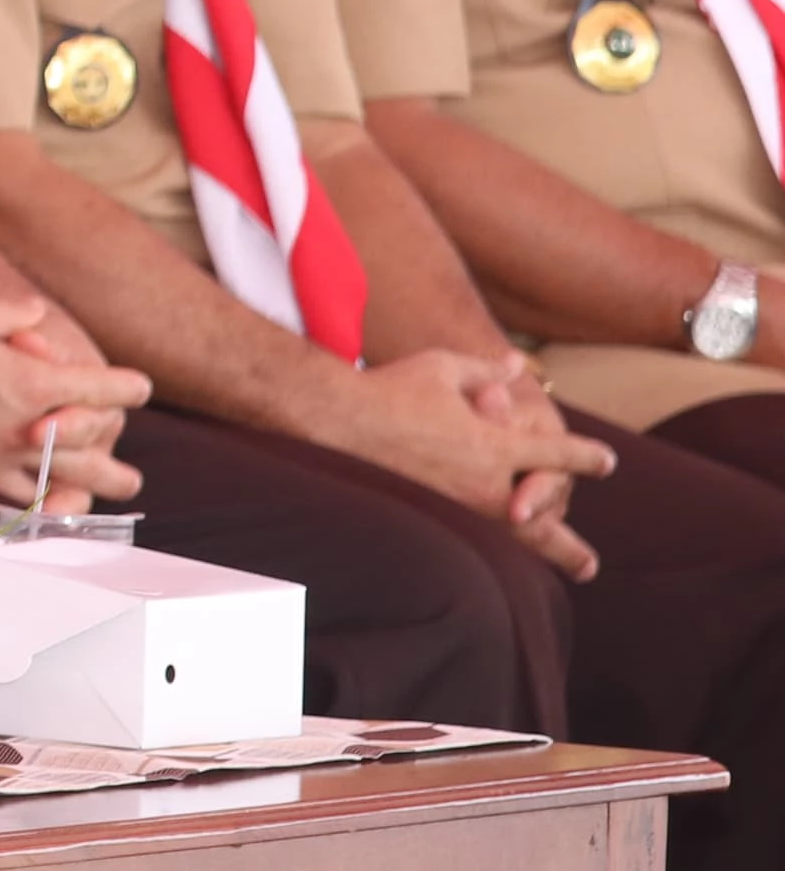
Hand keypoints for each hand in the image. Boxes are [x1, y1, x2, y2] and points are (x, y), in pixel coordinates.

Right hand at [0, 296, 151, 508]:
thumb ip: (19, 315)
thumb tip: (37, 316)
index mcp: (34, 381)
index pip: (102, 389)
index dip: (128, 386)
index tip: (141, 386)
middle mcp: (27, 424)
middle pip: (96, 440)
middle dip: (118, 435)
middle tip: (127, 439)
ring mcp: (3, 453)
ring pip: (69, 478)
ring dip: (101, 481)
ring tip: (122, 484)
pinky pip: (24, 496)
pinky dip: (48, 500)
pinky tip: (58, 500)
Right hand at [321, 348, 611, 576]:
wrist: (337, 420)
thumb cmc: (390, 388)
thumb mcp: (443, 368)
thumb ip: (486, 371)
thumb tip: (517, 366)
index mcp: (496, 445)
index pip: (557, 454)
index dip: (585, 458)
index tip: (606, 462)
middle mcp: (485, 485)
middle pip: (543, 519)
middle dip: (568, 543)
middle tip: (590, 565)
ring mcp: (458, 506)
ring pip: (512, 540)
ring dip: (541, 557)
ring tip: (554, 577)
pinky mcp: (430, 516)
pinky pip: (477, 541)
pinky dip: (499, 553)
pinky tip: (501, 563)